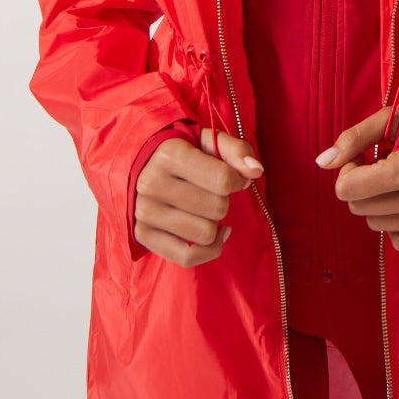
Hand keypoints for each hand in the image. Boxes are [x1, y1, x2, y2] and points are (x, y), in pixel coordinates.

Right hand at [134, 128, 263, 267]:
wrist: (143, 165)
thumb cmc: (185, 152)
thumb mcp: (209, 141)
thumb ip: (236, 150)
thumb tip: (256, 170)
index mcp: (169, 154)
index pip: (223, 179)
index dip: (239, 180)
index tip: (235, 178)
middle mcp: (152, 184)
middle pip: (216, 208)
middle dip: (224, 200)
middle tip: (213, 192)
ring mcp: (145, 212)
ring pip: (205, 233)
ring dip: (215, 223)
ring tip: (207, 209)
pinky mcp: (143, 235)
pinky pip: (188, 257)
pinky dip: (209, 249)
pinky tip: (214, 233)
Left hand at [316, 105, 398, 251]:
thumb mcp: (393, 118)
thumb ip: (354, 138)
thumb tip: (321, 162)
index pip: (347, 189)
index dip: (348, 170)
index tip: (364, 156)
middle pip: (358, 208)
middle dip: (361, 186)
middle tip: (381, 165)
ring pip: (376, 224)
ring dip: (378, 202)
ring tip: (397, 180)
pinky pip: (398, 240)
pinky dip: (395, 222)